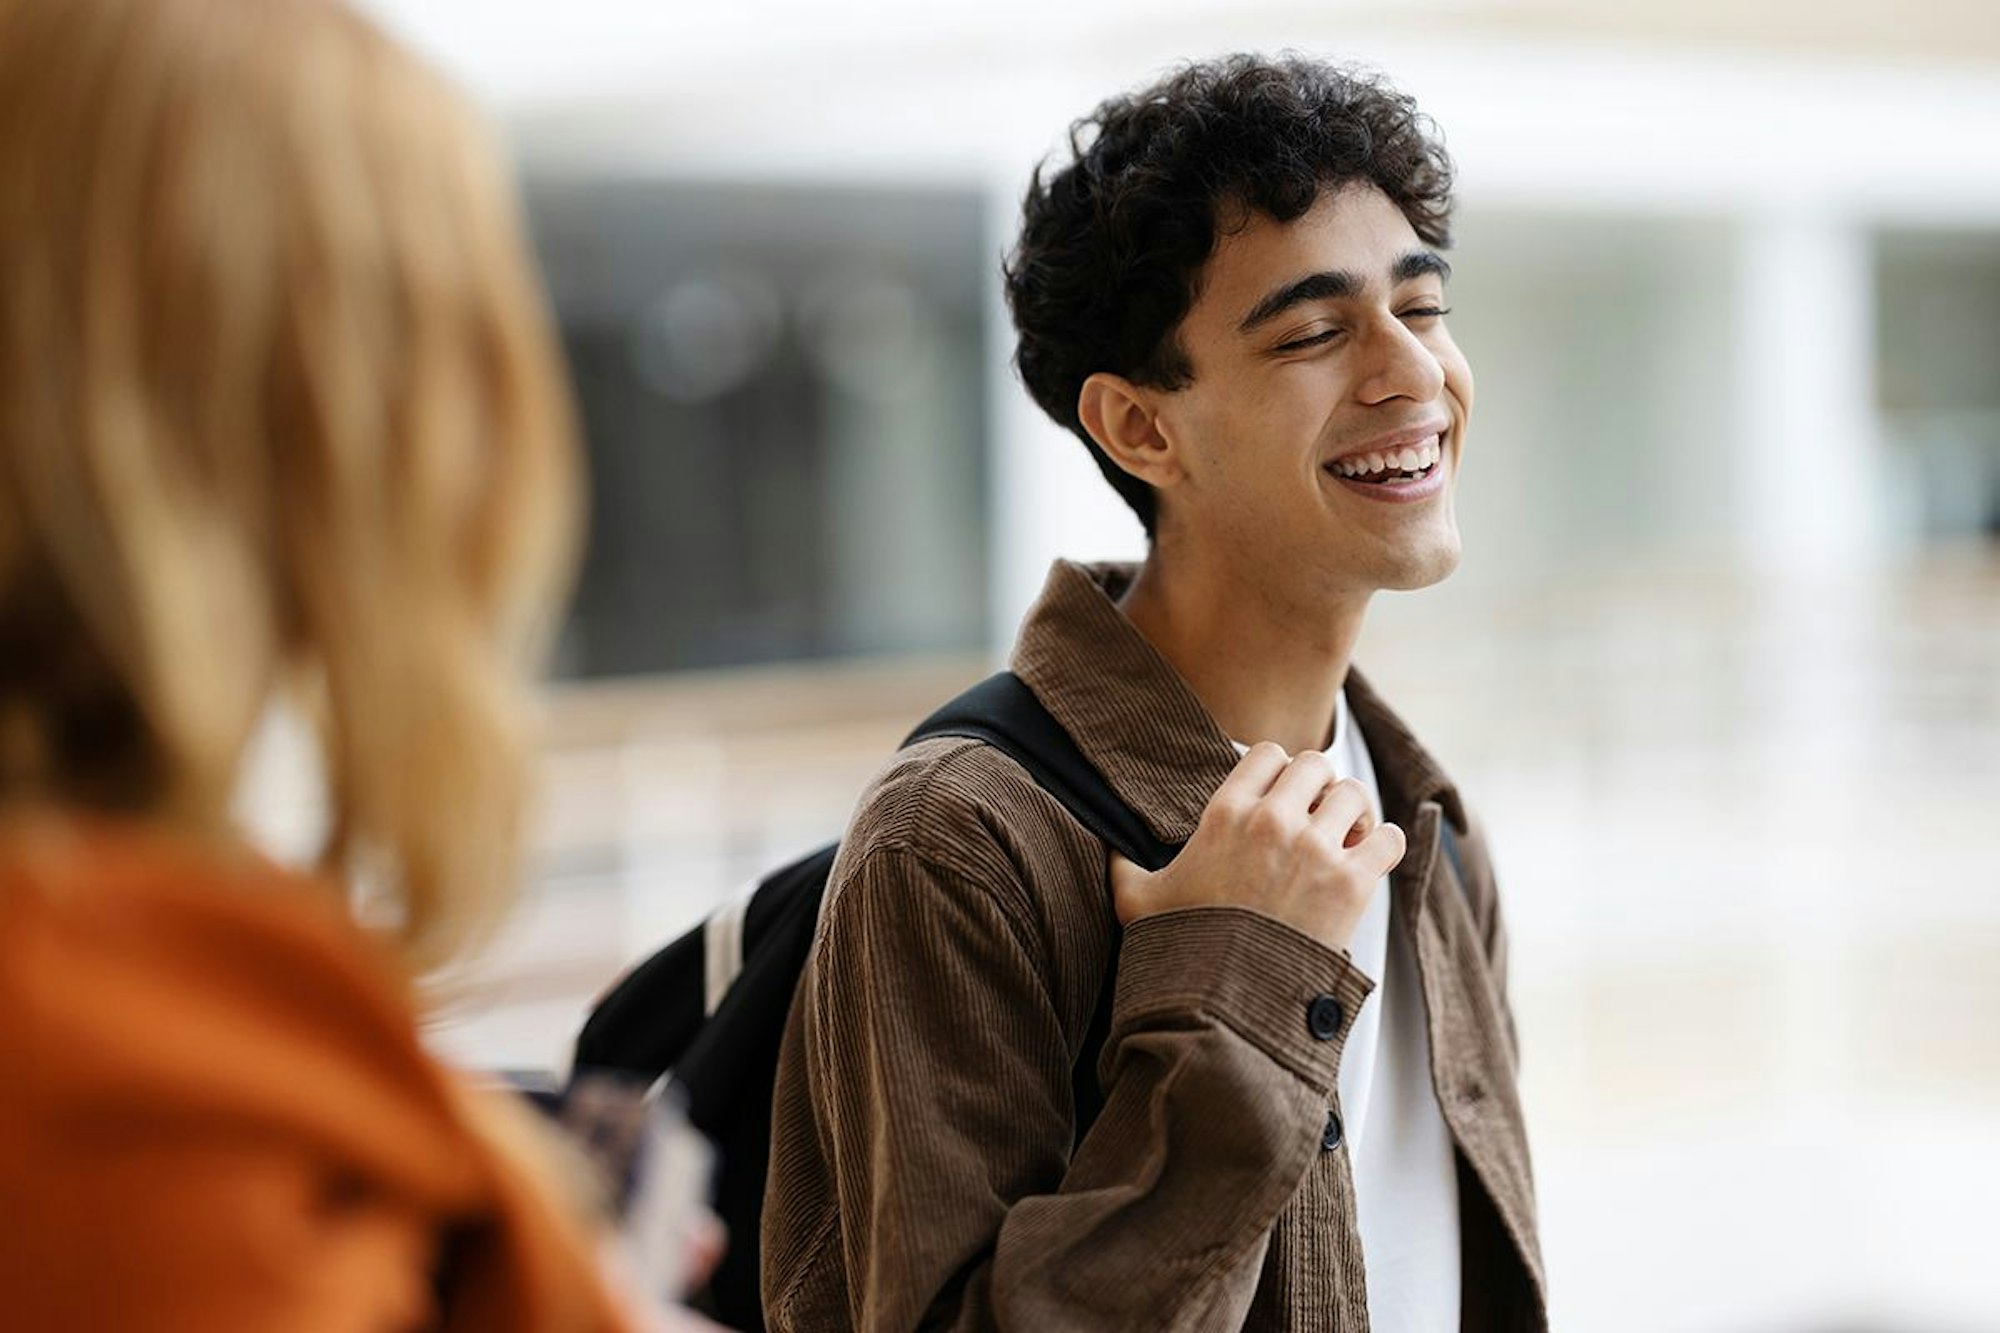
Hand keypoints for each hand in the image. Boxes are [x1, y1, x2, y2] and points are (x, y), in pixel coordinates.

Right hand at [1108, 743, 1403, 953]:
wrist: (1223, 1004)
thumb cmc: (1181, 950)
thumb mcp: (1136, 901)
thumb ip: (1122, 866)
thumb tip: (1106, 848)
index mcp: (1225, 814)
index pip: (1268, 753)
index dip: (1279, 769)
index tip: (1283, 795)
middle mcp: (1272, 822)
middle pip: (1317, 765)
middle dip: (1320, 787)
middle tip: (1318, 815)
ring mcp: (1315, 851)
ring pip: (1354, 795)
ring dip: (1354, 813)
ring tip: (1347, 838)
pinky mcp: (1351, 885)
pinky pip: (1388, 838)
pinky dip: (1383, 845)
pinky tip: (1369, 861)